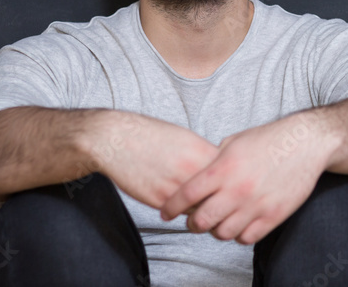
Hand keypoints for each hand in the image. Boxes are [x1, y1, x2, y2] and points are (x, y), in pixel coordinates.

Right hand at [87, 111, 218, 208]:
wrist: (117, 139)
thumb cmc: (152, 136)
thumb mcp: (186, 138)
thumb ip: (205, 155)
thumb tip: (222, 169)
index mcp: (201, 152)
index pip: (229, 175)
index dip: (229, 182)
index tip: (226, 184)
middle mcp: (191, 170)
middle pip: (218, 195)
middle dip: (218, 199)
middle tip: (215, 200)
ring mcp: (175, 186)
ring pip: (200, 207)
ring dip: (201, 207)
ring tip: (196, 201)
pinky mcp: (159, 200)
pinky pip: (179, 212)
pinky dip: (182, 210)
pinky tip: (178, 201)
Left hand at [159, 111, 337, 244]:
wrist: (305, 143)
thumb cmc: (269, 139)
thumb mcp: (235, 142)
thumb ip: (213, 160)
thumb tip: (196, 174)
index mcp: (223, 168)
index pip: (186, 195)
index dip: (170, 207)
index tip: (165, 212)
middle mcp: (237, 189)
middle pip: (201, 221)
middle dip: (192, 223)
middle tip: (194, 220)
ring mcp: (256, 204)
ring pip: (223, 234)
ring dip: (217, 230)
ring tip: (219, 222)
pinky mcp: (274, 216)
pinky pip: (247, 238)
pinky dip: (239, 234)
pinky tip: (240, 223)